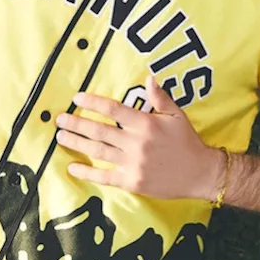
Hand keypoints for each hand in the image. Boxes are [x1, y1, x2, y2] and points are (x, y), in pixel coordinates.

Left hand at [55, 75, 224, 201]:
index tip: (77, 98)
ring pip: (97, 152)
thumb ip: (160, 97)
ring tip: (61, 136)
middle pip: (99, 131)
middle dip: (76, 123)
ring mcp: (133, 164)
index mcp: (146, 124)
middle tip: (59, 118)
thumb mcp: (176, 115)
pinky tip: (72, 166)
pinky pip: (104, 177)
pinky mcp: (131, 182)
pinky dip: (87, 172)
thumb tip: (148, 76)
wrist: (199, 173)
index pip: (113, 110)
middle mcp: (136, 143)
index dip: (93, 102)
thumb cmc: (187, 142)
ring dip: (77, 143)